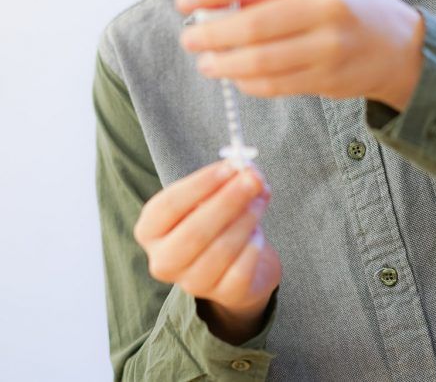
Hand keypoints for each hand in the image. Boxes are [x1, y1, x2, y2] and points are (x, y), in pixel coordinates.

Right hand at [133, 160, 280, 315]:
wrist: (235, 260)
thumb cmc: (215, 218)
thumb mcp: (210, 196)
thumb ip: (225, 180)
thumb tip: (247, 169)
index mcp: (150, 230)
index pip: (169, 205)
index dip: (201, 184)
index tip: (229, 166)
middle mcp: (163, 261)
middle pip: (194, 231)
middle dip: (228, 201)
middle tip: (253, 179)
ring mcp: (192, 283)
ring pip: (221, 250)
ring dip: (246, 219)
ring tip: (260, 198)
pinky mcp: (224, 295)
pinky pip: (241, 269)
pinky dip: (254, 246)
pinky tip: (258, 233)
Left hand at [176, 0, 424, 110]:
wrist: (403, 45)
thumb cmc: (349, 5)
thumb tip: (215, 3)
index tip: (184, 4)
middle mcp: (326, 4)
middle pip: (253, 24)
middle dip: (211, 34)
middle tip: (189, 39)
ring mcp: (330, 45)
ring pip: (261, 60)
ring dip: (224, 64)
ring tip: (206, 63)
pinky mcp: (330, 78)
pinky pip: (276, 84)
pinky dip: (248, 82)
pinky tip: (236, 76)